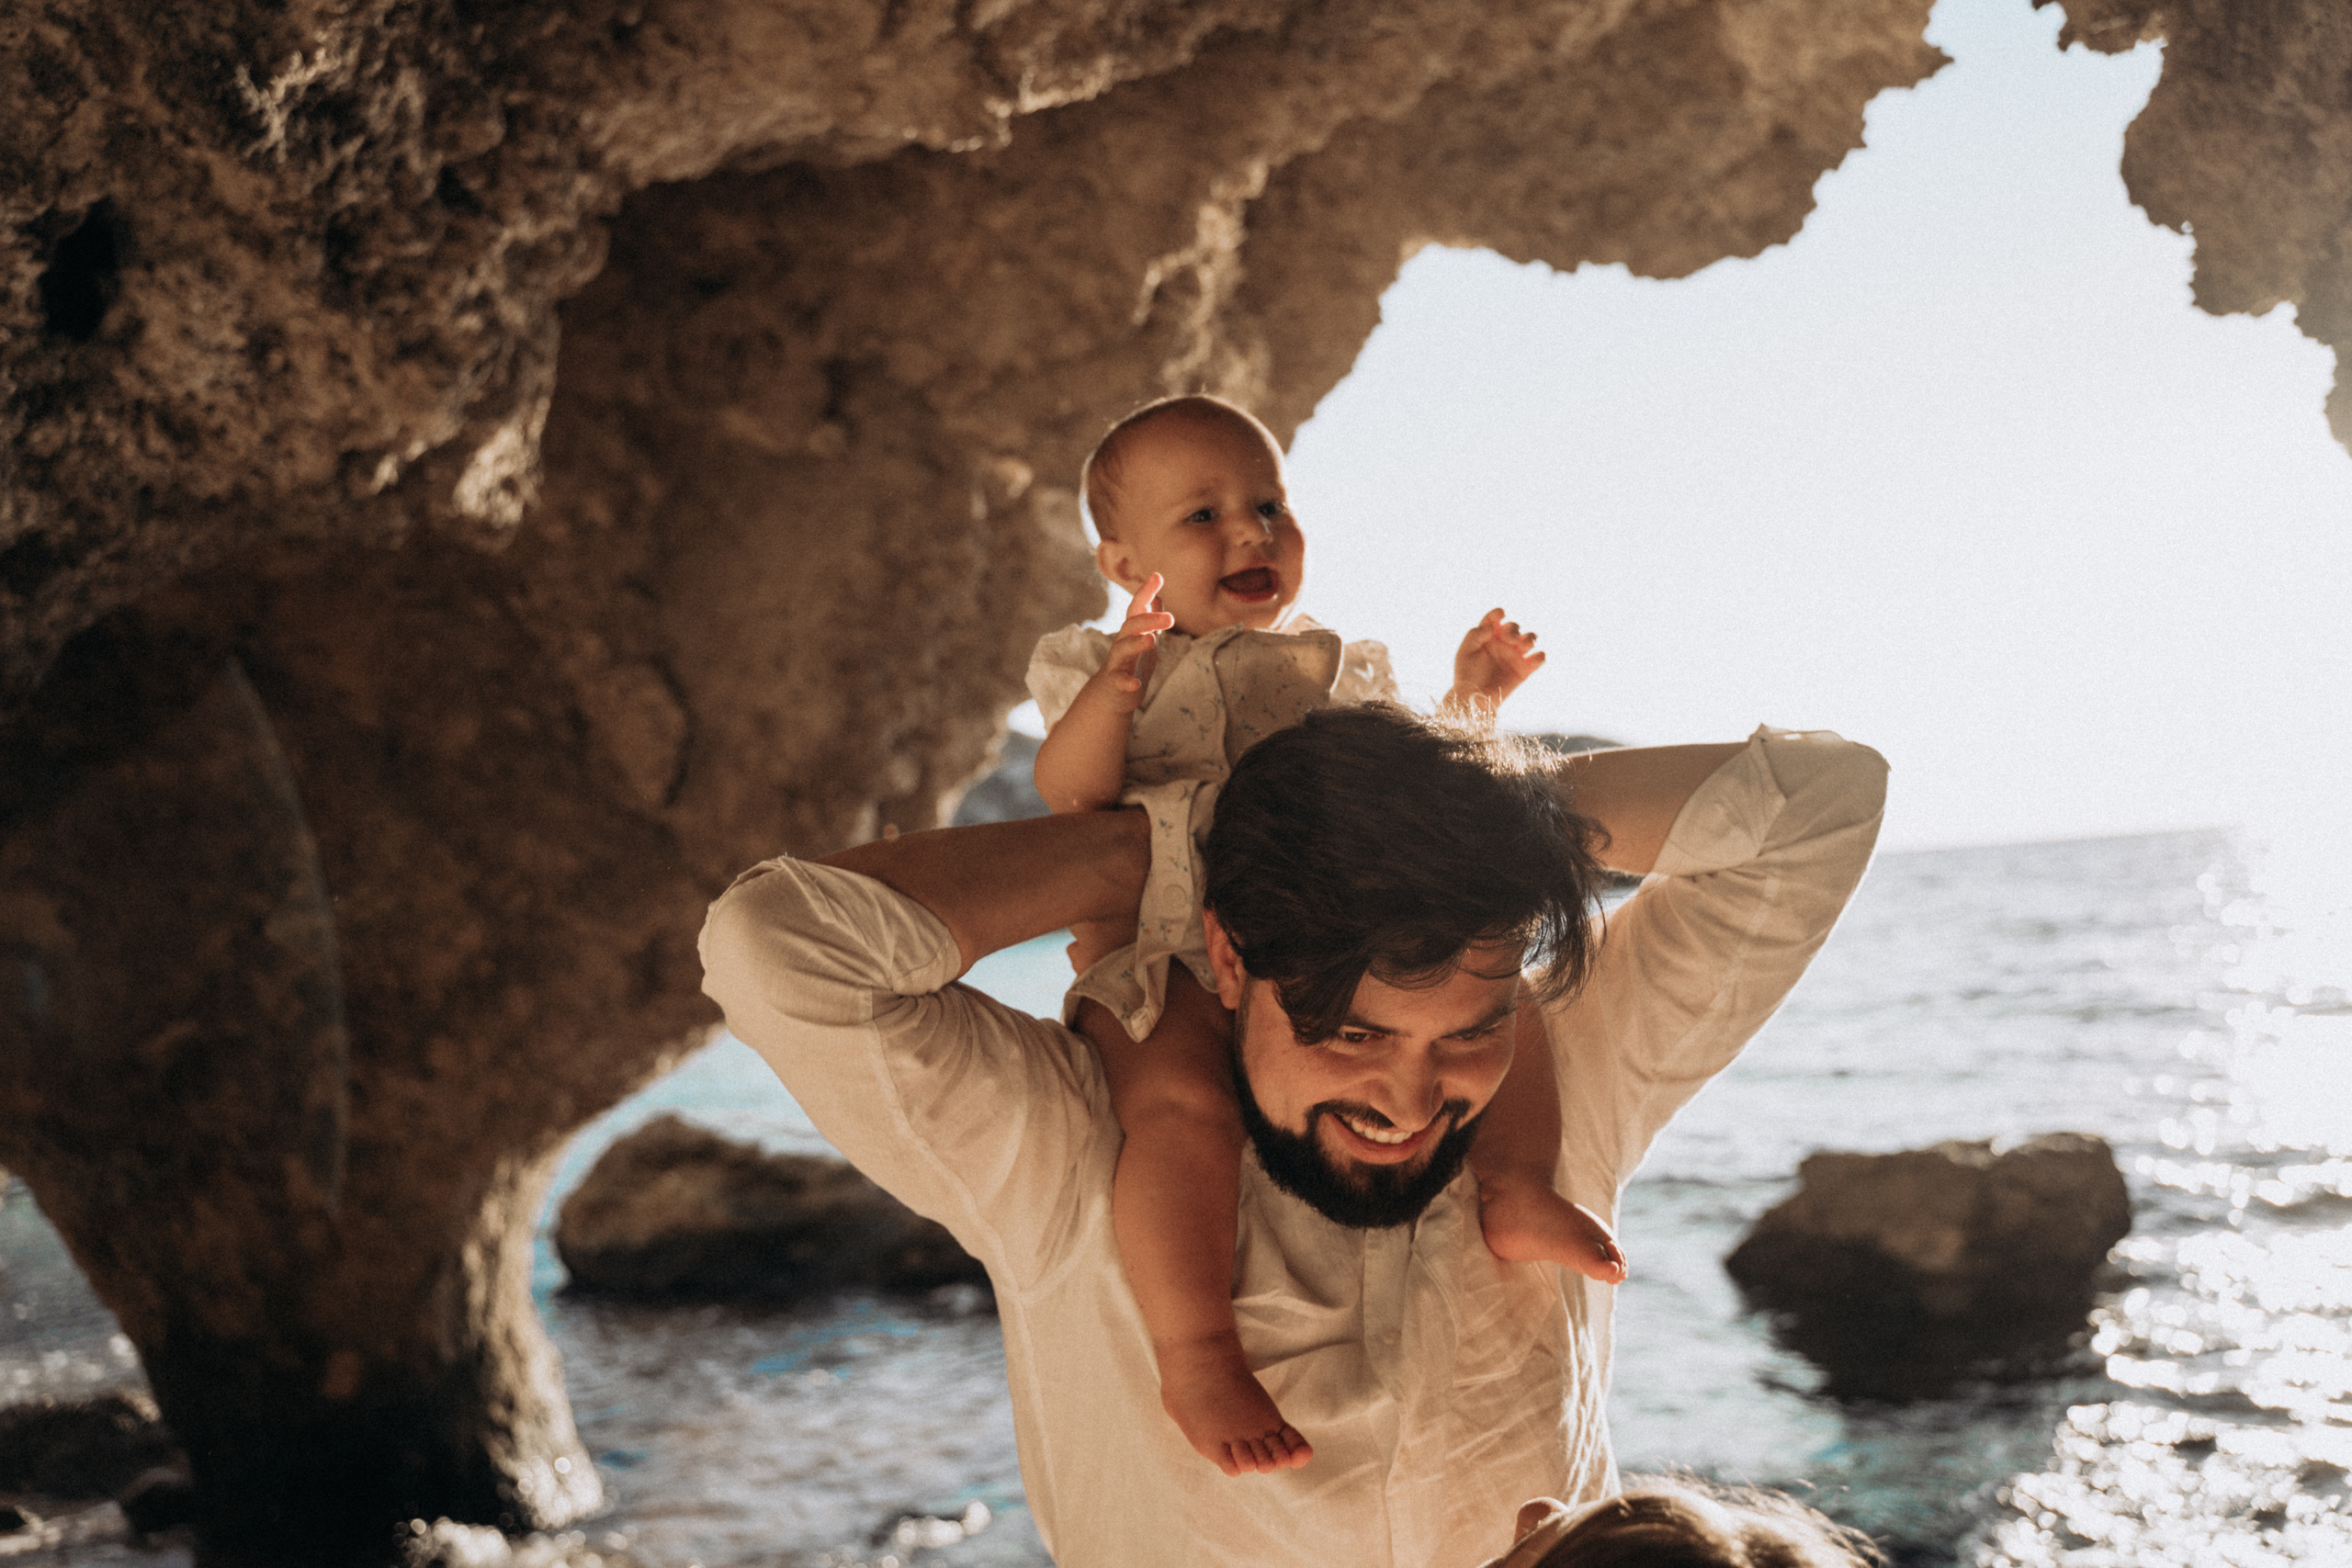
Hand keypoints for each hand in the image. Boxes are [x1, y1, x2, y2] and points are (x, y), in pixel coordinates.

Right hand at [1091, 574, 1174, 713]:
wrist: (1110, 694)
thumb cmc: (1130, 663)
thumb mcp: (1143, 639)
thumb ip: (1150, 619)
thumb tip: (1158, 596)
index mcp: (1132, 632)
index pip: (1137, 608)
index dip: (1146, 592)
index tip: (1157, 576)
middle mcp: (1122, 642)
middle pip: (1131, 625)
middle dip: (1148, 619)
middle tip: (1170, 618)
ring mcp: (1117, 662)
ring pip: (1123, 649)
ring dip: (1136, 643)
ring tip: (1152, 640)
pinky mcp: (1115, 683)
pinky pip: (1119, 681)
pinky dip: (1126, 682)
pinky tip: (1136, 684)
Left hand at [1449, 607, 1544, 720]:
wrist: (1474, 699)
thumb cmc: (1466, 675)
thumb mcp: (1464, 653)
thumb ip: (1474, 635)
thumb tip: (1492, 627)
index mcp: (1487, 636)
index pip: (1494, 618)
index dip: (1498, 613)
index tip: (1500, 614)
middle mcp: (1502, 643)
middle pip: (1514, 627)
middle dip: (1514, 629)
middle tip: (1509, 639)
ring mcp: (1514, 656)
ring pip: (1530, 639)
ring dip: (1530, 638)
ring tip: (1524, 644)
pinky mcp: (1524, 670)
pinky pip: (1538, 659)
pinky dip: (1540, 656)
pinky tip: (1535, 657)